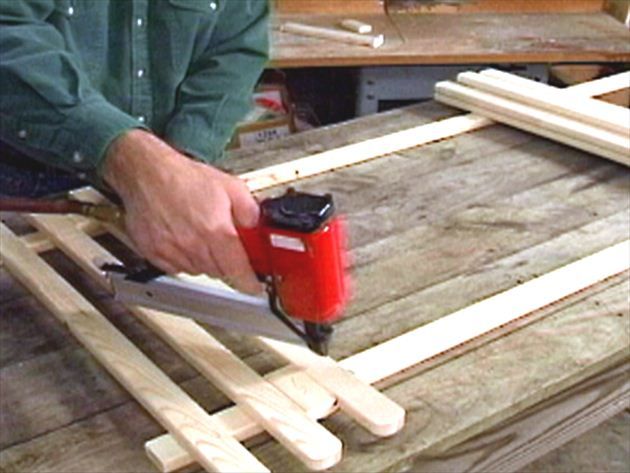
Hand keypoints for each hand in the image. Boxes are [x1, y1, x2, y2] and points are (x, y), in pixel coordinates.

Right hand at [102, 129, 262, 294]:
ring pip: (198, 270)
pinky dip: (185, 259)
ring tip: (201, 234)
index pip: (237, 270)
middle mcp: (193, 244)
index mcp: (215, 230)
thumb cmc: (183, 177)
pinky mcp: (154, 252)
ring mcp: (171, 251)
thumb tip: (259, 228)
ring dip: (206, 260)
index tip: (254, 286)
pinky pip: (176, 267)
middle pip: (219, 272)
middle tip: (227, 245)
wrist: (147, 172)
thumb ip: (251, 211)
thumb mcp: (231, 187)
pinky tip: (184, 238)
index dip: (249, 283)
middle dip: (227, 262)